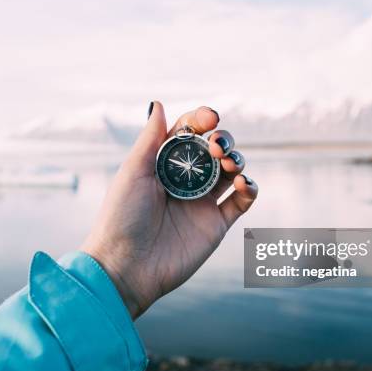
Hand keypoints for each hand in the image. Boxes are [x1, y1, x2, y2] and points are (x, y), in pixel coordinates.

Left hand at [80, 102, 257, 317]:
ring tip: (229, 165)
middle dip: (223, 140)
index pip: (189, 133)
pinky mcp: (216, 224)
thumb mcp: (133, 173)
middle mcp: (185, 181)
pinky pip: (241, 201)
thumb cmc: (122, 218)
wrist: (127, 268)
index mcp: (163, 164)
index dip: (202, 120)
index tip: (209, 118)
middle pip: (215, 149)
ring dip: (237, 160)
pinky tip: (243, 184)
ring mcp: (202, 202)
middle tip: (217, 147)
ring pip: (231, 172)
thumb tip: (158, 103)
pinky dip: (249, 188)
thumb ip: (151, 139)